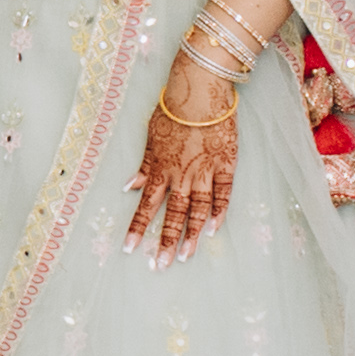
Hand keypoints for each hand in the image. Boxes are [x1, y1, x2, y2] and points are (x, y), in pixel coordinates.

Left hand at [130, 60, 240, 261]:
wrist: (201, 90)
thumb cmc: (173, 109)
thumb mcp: (151, 136)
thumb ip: (144, 165)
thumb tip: (129, 186)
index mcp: (160, 168)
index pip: (145, 205)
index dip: (137, 227)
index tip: (130, 248)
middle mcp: (181, 175)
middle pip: (171, 214)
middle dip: (163, 241)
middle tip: (159, 265)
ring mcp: (204, 171)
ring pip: (196, 210)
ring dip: (189, 234)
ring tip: (184, 256)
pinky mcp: (226, 165)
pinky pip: (222, 194)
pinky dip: (218, 212)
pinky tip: (212, 229)